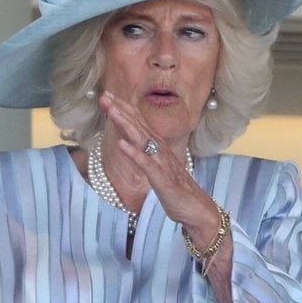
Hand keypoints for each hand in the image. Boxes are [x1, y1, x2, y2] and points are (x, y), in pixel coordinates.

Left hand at [99, 91, 216, 232]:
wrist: (195, 208)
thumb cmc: (176, 189)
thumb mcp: (159, 167)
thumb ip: (148, 153)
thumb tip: (134, 142)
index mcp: (158, 147)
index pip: (140, 122)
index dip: (124, 107)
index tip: (108, 94)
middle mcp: (160, 150)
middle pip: (138, 125)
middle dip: (121, 109)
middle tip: (105, 94)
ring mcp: (161, 162)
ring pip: (141, 138)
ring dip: (125, 123)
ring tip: (111, 111)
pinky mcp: (161, 178)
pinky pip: (145, 163)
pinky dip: (133, 153)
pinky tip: (121, 144)